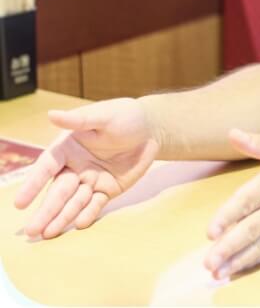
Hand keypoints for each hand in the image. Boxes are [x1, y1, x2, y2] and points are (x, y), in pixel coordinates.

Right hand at [14, 98, 158, 238]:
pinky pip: (96, 204)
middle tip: (31, 230)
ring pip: (73, 202)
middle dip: (45, 210)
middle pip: (58, 191)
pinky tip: (80, 223)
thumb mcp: (104, 115)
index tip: (19, 203)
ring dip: (61, 217)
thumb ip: (80, 119)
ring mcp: (91, 180)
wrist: (152, 129)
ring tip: (48, 234)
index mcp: (67, 147)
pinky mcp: (107, 190)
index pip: (47, 167)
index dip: (33, 184)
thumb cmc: (125, 116)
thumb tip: (51, 114)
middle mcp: (75, 167)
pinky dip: (88, 213)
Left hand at [204, 129, 259, 279]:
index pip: (248, 201)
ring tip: (218, 272)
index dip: (228, 216)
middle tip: (209, 261)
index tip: (211, 231)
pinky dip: (253, 262)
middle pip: (253, 228)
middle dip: (230, 245)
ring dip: (238, 259)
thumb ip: (258, 142)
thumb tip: (232, 134)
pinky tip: (236, 269)